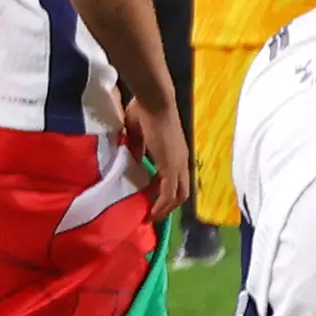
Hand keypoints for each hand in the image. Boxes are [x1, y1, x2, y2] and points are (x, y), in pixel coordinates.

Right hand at [119, 87, 195, 223]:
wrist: (154, 100)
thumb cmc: (144, 110)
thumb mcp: (138, 133)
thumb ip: (137, 148)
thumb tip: (133, 160)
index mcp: (175, 152)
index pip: (177, 180)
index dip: (166, 193)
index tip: (151, 201)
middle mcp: (181, 161)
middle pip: (182, 193)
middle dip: (168, 206)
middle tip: (153, 214)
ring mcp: (178, 163)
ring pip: (178, 196)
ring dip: (165, 209)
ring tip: (151, 216)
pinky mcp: (171, 166)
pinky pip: (169, 193)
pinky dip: (161, 206)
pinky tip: (151, 213)